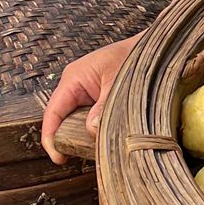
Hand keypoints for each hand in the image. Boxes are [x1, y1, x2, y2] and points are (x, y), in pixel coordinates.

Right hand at [39, 0, 203, 162]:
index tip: (59, 157)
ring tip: (95, 151)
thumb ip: (105, 107)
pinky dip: (93, 129)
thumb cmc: (135, 58)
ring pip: (74, 121)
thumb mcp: (120, 83)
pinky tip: (104, 139)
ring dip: (82, 136)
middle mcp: (74, 85)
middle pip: (61, 120)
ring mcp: (84, 91)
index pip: (53, 113)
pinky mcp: (95, 96)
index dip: (51, 138)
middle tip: (82, 157)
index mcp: (73, 79)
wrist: (152, 47)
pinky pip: (87, 117)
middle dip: (67, 140)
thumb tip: (92, 129)